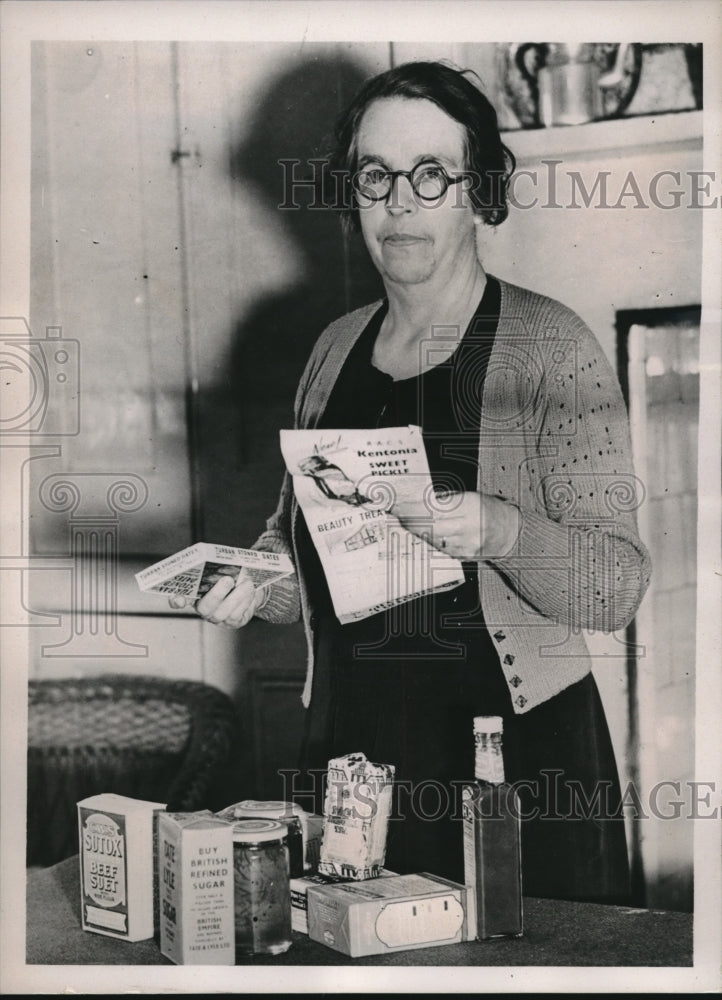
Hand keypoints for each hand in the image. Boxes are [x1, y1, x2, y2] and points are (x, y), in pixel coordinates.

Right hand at [168, 570, 266, 627]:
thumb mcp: (224, 565)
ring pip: (221, 613)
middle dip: (216, 594)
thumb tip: (215, 556)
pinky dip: (245, 601)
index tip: (179, 597)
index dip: (175, 600)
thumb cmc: (234, 572)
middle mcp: (203, 608)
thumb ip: (215, 563)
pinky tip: (251, 591)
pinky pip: (235, 616)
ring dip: (236, 597)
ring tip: (247, 583)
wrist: (252, 584)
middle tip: (228, 579)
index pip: (178, 599)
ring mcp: (217, 617)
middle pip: (203, 607)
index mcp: (195, 592)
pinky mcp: (232, 622)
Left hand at [393, 491, 520, 559]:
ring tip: (402, 520)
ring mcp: (465, 544)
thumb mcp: (469, 496)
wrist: (510, 533)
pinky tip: (417, 533)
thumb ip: (445, 500)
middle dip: (408, 519)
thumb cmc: (489, 510)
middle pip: (428, 525)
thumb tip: (416, 501)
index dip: (412, 507)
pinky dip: (426, 538)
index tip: (397, 503)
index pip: (433, 507)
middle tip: (394, 512)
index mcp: (469, 506)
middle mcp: (468, 527)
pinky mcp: (462, 556)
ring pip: (431, 537)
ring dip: (414, 529)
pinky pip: (438, 547)